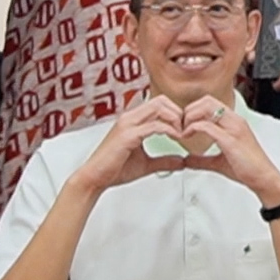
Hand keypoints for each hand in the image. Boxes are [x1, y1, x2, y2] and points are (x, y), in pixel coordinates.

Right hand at [70, 98, 187, 194]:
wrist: (94, 178)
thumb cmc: (114, 170)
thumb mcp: (146, 164)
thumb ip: (164, 161)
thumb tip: (181, 161)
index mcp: (133, 120)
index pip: (159, 104)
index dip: (175, 113)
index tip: (184, 129)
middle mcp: (129, 118)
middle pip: (161, 100)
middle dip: (178, 112)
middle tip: (186, 129)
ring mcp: (127, 124)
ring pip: (158, 107)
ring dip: (175, 119)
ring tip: (182, 134)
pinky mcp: (127, 135)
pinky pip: (154, 125)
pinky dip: (169, 130)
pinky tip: (176, 139)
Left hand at [180, 96, 279, 204]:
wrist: (263, 178)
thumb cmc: (248, 169)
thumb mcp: (219, 162)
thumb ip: (202, 160)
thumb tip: (187, 160)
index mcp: (234, 122)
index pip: (210, 103)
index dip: (193, 110)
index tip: (184, 124)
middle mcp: (235, 120)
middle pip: (207, 101)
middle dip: (189, 110)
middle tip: (180, 126)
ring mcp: (233, 128)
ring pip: (206, 107)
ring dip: (189, 117)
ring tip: (182, 131)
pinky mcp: (230, 139)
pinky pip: (207, 126)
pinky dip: (192, 128)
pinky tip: (186, 136)